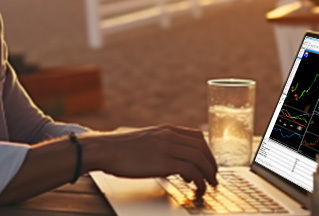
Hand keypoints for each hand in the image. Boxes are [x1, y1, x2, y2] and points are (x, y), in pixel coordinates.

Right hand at [83, 125, 217, 195]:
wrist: (104, 149)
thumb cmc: (120, 149)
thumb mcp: (145, 141)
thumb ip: (161, 146)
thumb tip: (173, 163)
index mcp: (166, 129)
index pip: (197, 136)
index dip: (207, 151)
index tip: (208, 163)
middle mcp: (170, 135)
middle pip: (202, 147)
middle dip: (211, 164)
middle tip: (213, 177)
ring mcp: (167, 147)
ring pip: (200, 158)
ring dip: (208, 174)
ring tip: (208, 185)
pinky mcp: (163, 162)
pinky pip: (191, 170)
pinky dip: (199, 181)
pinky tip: (197, 188)